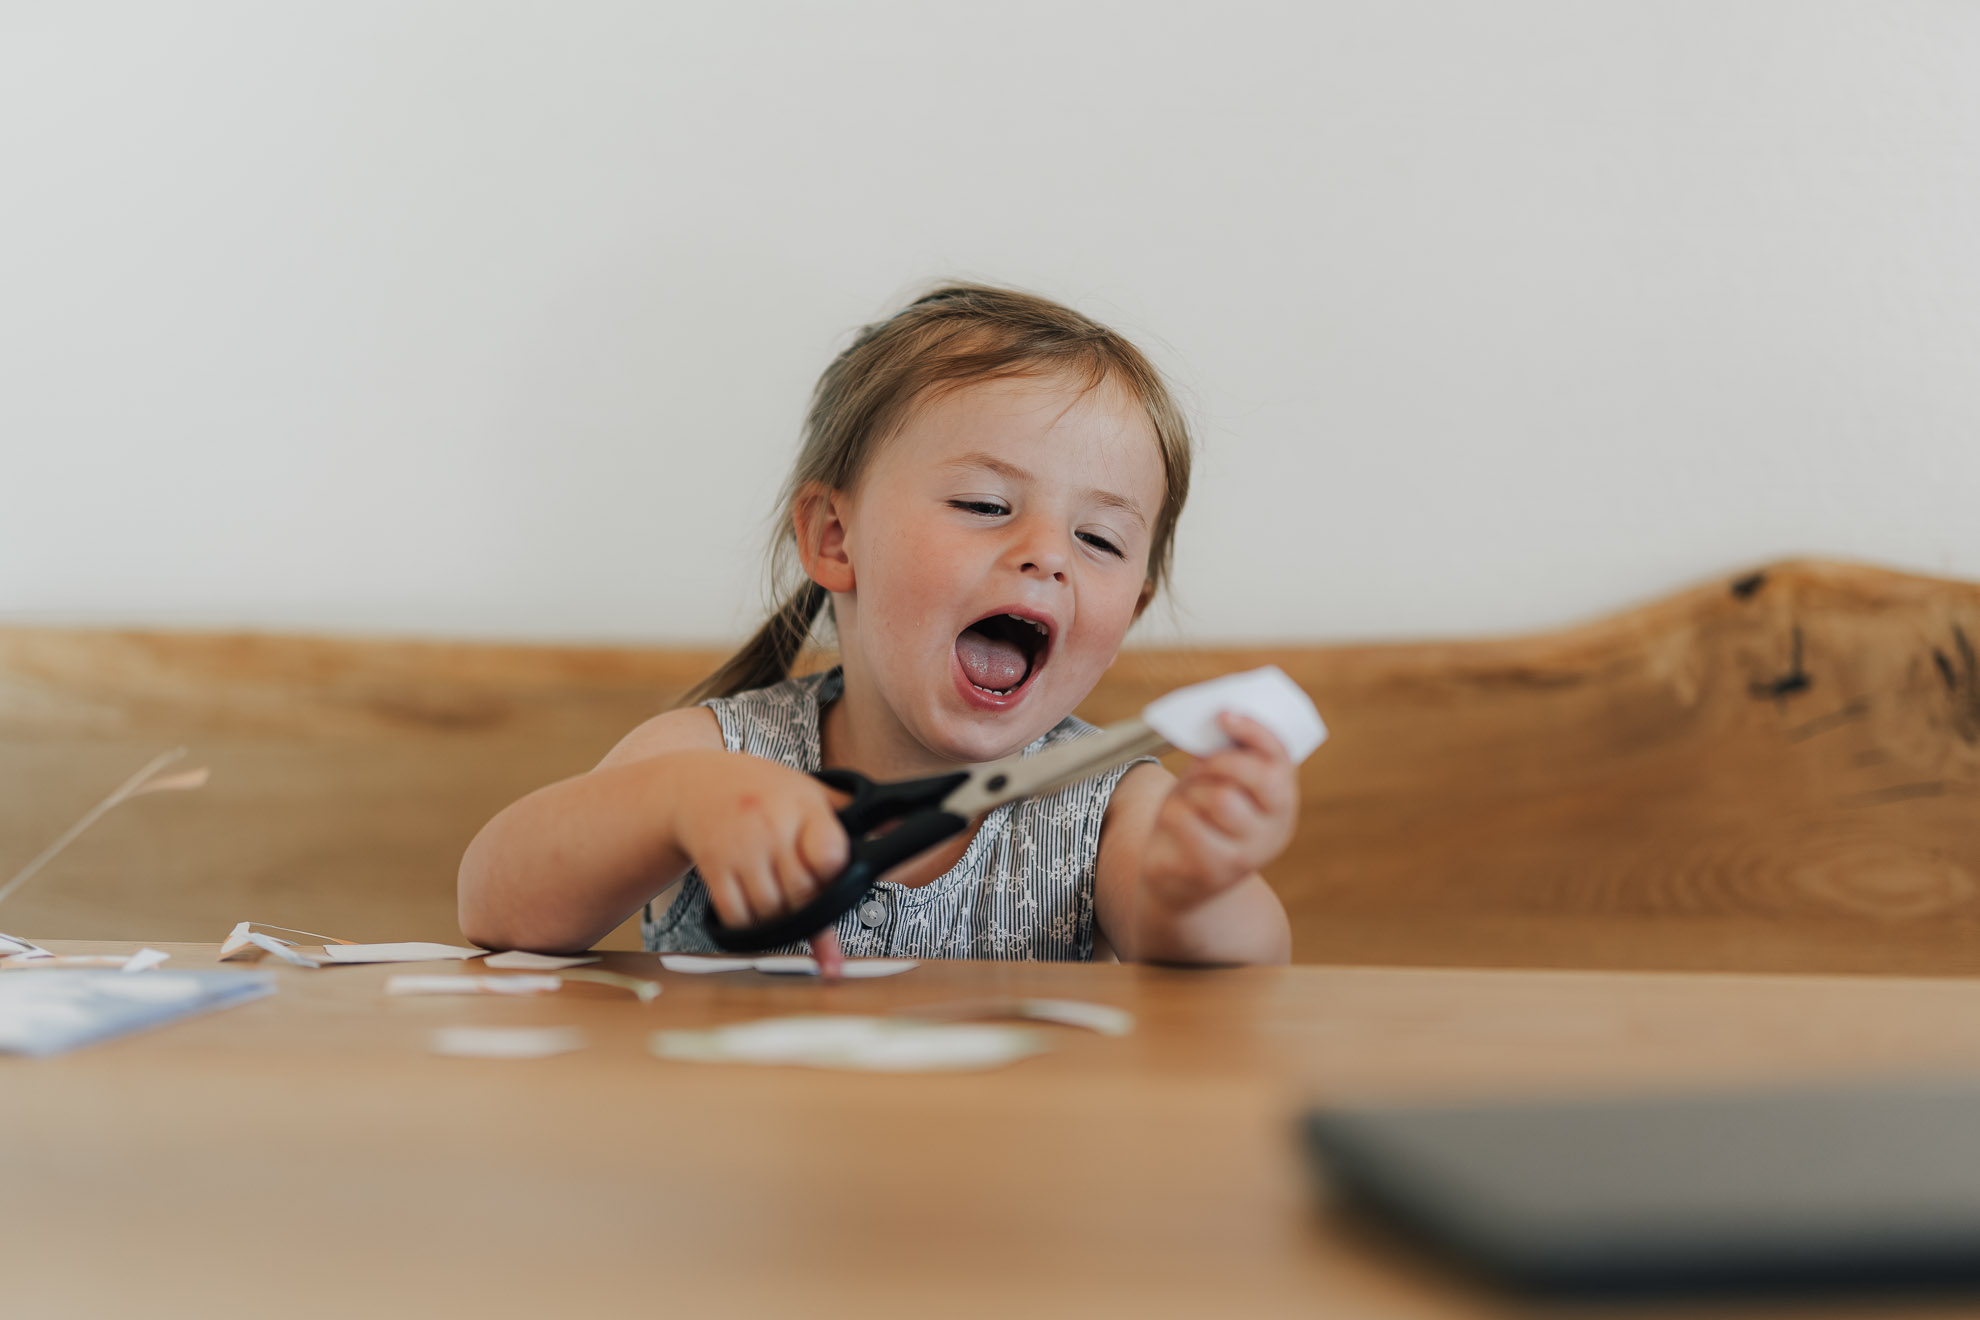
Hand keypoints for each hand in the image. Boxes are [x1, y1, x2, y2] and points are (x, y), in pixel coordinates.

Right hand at [667, 752, 848, 972]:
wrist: (696, 783)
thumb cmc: (761, 789)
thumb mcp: (809, 790)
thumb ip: (851, 815)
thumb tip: (894, 831)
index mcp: (804, 806)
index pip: (831, 856)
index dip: (834, 875)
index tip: (828, 874)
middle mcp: (772, 826)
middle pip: (803, 893)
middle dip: (809, 903)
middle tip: (802, 890)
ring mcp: (741, 847)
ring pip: (772, 911)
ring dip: (779, 918)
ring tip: (777, 895)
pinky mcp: (713, 866)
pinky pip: (737, 916)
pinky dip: (749, 924)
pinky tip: (753, 906)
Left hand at [1140, 712, 1297, 910]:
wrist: (1179, 879)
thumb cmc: (1199, 818)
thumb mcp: (1217, 783)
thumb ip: (1226, 755)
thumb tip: (1218, 718)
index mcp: (1281, 803)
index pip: (1281, 759)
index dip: (1255, 731)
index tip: (1224, 714)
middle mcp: (1273, 831)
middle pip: (1256, 776)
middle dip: (1221, 760)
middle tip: (1201, 765)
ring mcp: (1246, 855)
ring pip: (1219, 796)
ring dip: (1194, 789)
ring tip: (1188, 801)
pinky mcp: (1213, 871)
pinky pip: (1186, 820)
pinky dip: (1172, 811)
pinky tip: (1174, 824)